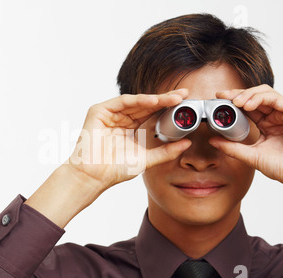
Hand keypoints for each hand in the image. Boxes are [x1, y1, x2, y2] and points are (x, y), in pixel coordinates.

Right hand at [67, 89, 191, 191]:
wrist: (94, 176)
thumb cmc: (115, 169)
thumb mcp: (146, 159)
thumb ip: (166, 151)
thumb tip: (187, 143)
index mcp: (132, 128)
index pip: (152, 114)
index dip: (168, 108)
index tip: (185, 105)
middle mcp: (122, 119)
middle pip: (146, 105)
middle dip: (165, 99)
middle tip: (183, 95)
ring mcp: (110, 114)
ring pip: (136, 102)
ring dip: (155, 99)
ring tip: (173, 98)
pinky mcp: (99, 111)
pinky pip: (121, 102)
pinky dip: (137, 100)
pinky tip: (153, 101)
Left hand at [211, 85, 282, 208]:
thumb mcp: (250, 155)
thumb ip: (232, 147)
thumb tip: (212, 140)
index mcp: (266, 124)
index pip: (247, 106)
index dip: (233, 100)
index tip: (218, 99)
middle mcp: (275, 116)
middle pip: (254, 96)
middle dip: (237, 93)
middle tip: (222, 96)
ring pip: (265, 93)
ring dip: (247, 94)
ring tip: (235, 102)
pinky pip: (276, 98)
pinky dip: (260, 98)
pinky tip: (247, 105)